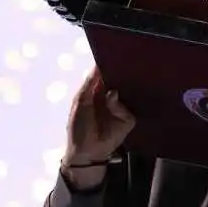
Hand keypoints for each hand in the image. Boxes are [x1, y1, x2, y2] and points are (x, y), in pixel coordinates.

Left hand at [63, 68, 135, 186]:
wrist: (86, 152)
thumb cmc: (79, 127)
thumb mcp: (80, 102)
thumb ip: (90, 85)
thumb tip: (99, 66)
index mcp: (98, 91)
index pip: (106, 75)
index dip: (108, 66)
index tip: (112, 54)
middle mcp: (112, 96)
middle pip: (120, 82)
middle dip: (121, 74)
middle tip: (122, 63)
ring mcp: (122, 107)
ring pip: (128, 94)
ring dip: (124, 88)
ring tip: (118, 80)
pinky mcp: (128, 119)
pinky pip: (127, 109)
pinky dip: (119, 107)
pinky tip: (112, 103)